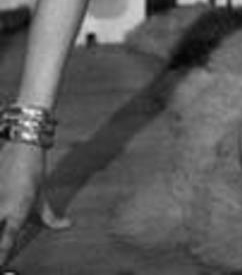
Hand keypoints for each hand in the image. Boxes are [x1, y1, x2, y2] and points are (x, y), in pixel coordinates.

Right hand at [0, 142, 69, 264]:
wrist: (23, 147)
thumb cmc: (34, 174)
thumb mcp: (42, 197)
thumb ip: (50, 217)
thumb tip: (67, 225)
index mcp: (18, 212)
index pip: (8, 239)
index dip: (3, 254)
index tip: (1, 264)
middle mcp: (2, 208)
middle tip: (2, 254)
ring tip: (5, 217)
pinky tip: (2, 198)